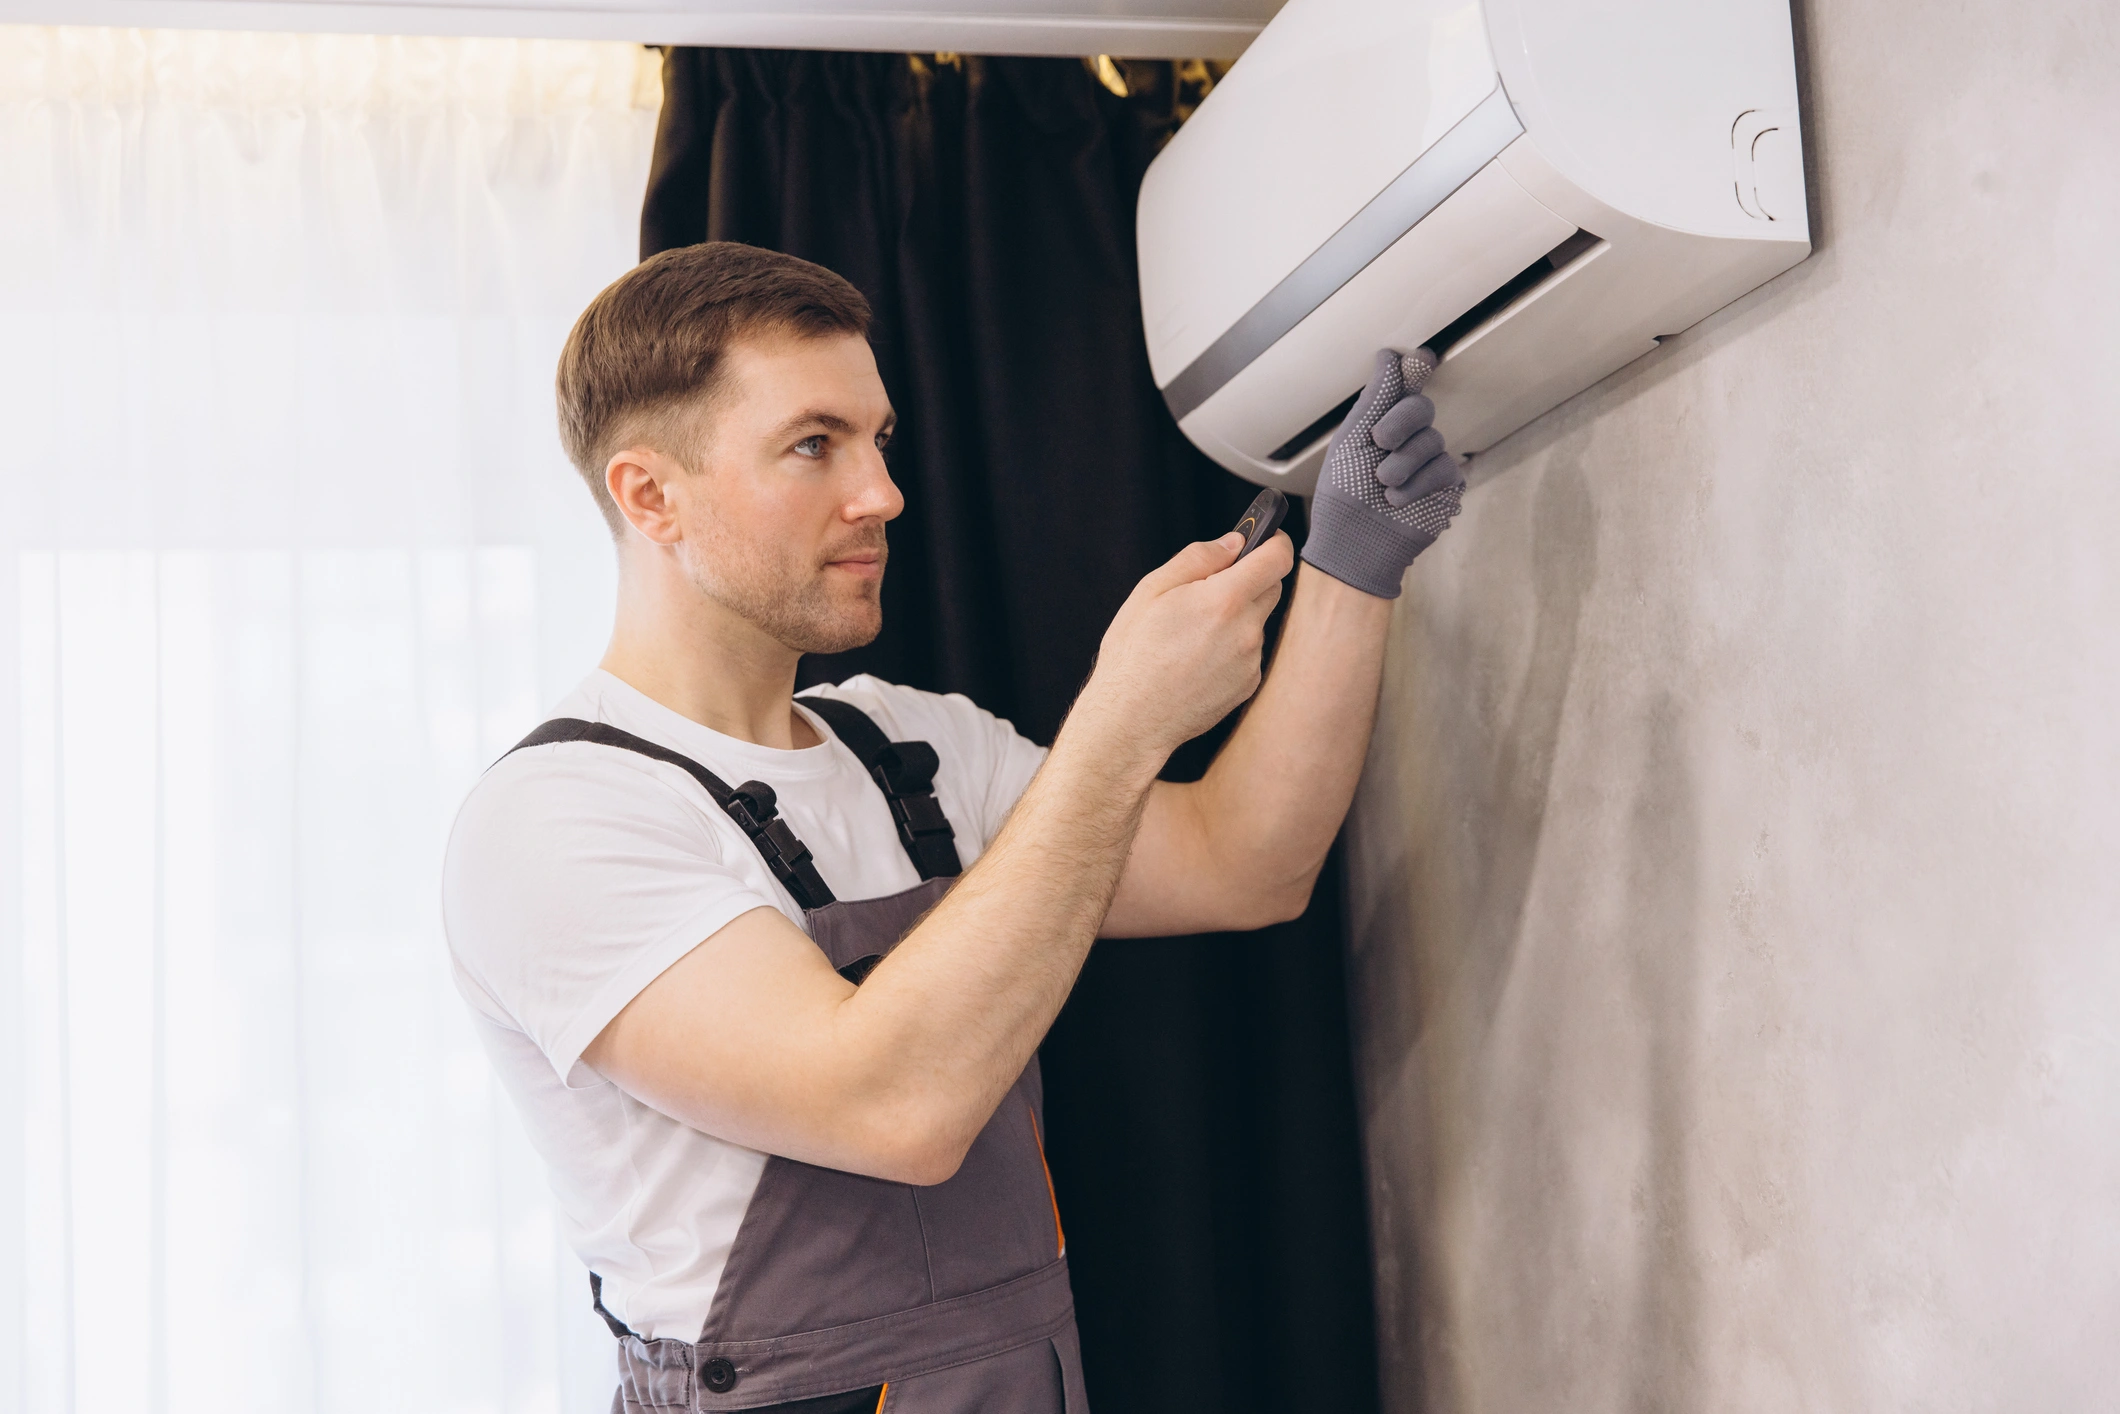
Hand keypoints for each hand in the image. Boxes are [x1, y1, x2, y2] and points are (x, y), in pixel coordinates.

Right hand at [1075, 530, 1293, 762]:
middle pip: (1270, 587)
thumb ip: (1198, 558)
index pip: (1278, 558)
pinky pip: (1248, 652)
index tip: (1264, 538)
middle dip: (1248, 579)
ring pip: (1256, 621)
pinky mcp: (1248, 684)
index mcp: (1224, 600)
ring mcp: (1251, 661)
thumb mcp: (1151, 591)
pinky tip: (1197, 660)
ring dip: (1236, 617)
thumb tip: (1232, 543)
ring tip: (1191, 635)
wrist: (1132, 720)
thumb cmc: (1133, 655)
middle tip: (1208, 589)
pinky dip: (1231, 648)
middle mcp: (1247, 630)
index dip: (1274, 542)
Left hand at [1300, 347, 1464, 597]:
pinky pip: (1444, 469)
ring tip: (1382, 484)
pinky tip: (1397, 499)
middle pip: (1420, 407)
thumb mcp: (1350, 441)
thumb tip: (1389, 357)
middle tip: (1380, 441)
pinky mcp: (1444, 486)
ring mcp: (1427, 461)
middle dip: (1400, 422)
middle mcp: (1406, 438)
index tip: (1420, 359)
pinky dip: (1418, 483)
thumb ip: (1375, 399)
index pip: (1403, 386)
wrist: (1353, 542)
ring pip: (1432, 440)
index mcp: (1380, 422)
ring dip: (1403, 462)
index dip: (1414, 369)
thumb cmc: (1343, 495)